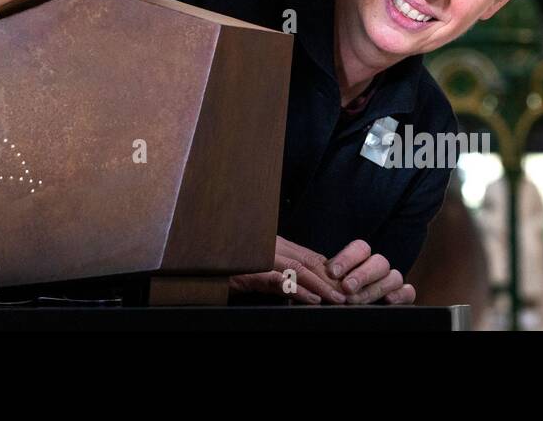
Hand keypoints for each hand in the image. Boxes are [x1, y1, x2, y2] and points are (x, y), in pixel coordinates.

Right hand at [228, 236, 348, 304]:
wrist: (193, 258)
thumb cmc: (220, 262)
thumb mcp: (248, 266)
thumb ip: (270, 273)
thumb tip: (290, 286)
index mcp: (270, 242)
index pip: (306, 255)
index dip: (327, 269)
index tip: (344, 283)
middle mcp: (268, 245)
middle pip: (308, 260)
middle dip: (331, 278)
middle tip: (349, 294)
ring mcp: (260, 256)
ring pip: (298, 269)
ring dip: (321, 285)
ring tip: (338, 299)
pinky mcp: (250, 270)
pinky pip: (278, 280)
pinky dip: (296, 289)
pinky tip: (310, 299)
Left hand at [325, 239, 415, 305]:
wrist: (345, 310)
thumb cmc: (332, 294)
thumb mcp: (327, 284)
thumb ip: (327, 280)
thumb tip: (324, 278)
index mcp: (360, 258)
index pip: (360, 248)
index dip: (347, 258)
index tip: (331, 272)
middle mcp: (377, 267)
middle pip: (379, 262)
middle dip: (362, 275)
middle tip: (346, 287)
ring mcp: (391, 281)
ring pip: (393, 277)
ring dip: (375, 288)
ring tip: (355, 300)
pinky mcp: (402, 297)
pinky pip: (408, 292)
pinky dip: (400, 294)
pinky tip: (387, 300)